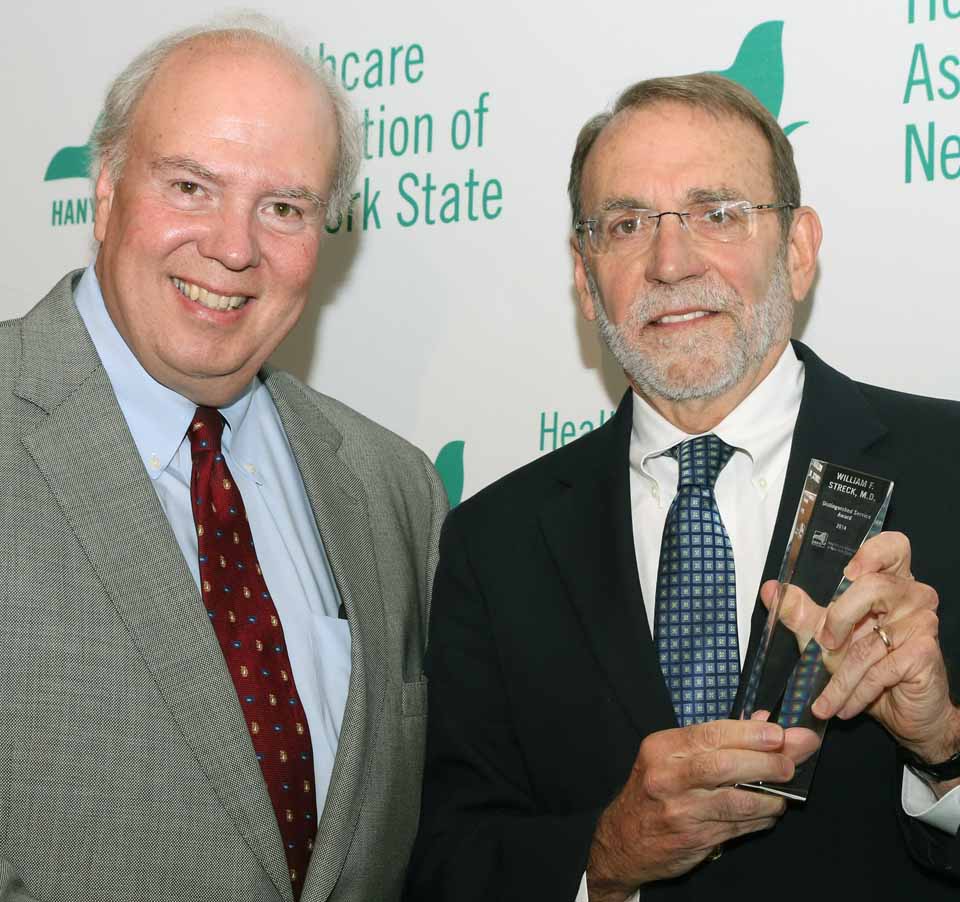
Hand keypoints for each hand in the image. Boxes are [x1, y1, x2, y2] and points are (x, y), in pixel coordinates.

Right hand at [585, 719, 815, 900]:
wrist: (623, 838)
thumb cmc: (653, 789)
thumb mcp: (672, 756)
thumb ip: (717, 740)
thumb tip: (764, 721)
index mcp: (663, 748)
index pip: (711, 734)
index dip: (750, 733)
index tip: (778, 733)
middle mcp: (668, 776)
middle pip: (724, 765)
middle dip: (765, 762)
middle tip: (790, 762)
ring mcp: (680, 810)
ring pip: (735, 801)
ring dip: (769, 796)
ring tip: (784, 793)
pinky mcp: (693, 838)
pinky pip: (737, 826)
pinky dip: (760, 818)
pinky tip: (769, 812)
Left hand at [760, 531, 959, 767]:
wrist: (899, 711)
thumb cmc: (862, 664)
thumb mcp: (821, 635)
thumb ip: (799, 610)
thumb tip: (769, 589)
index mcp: (889, 581)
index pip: (893, 547)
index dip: (872, 553)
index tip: (847, 574)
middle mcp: (912, 595)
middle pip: (874, 587)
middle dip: (839, 618)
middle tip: (825, 645)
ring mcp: (922, 623)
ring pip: (870, 640)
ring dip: (840, 676)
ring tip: (822, 698)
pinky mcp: (924, 653)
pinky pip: (881, 668)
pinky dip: (855, 691)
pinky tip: (842, 706)